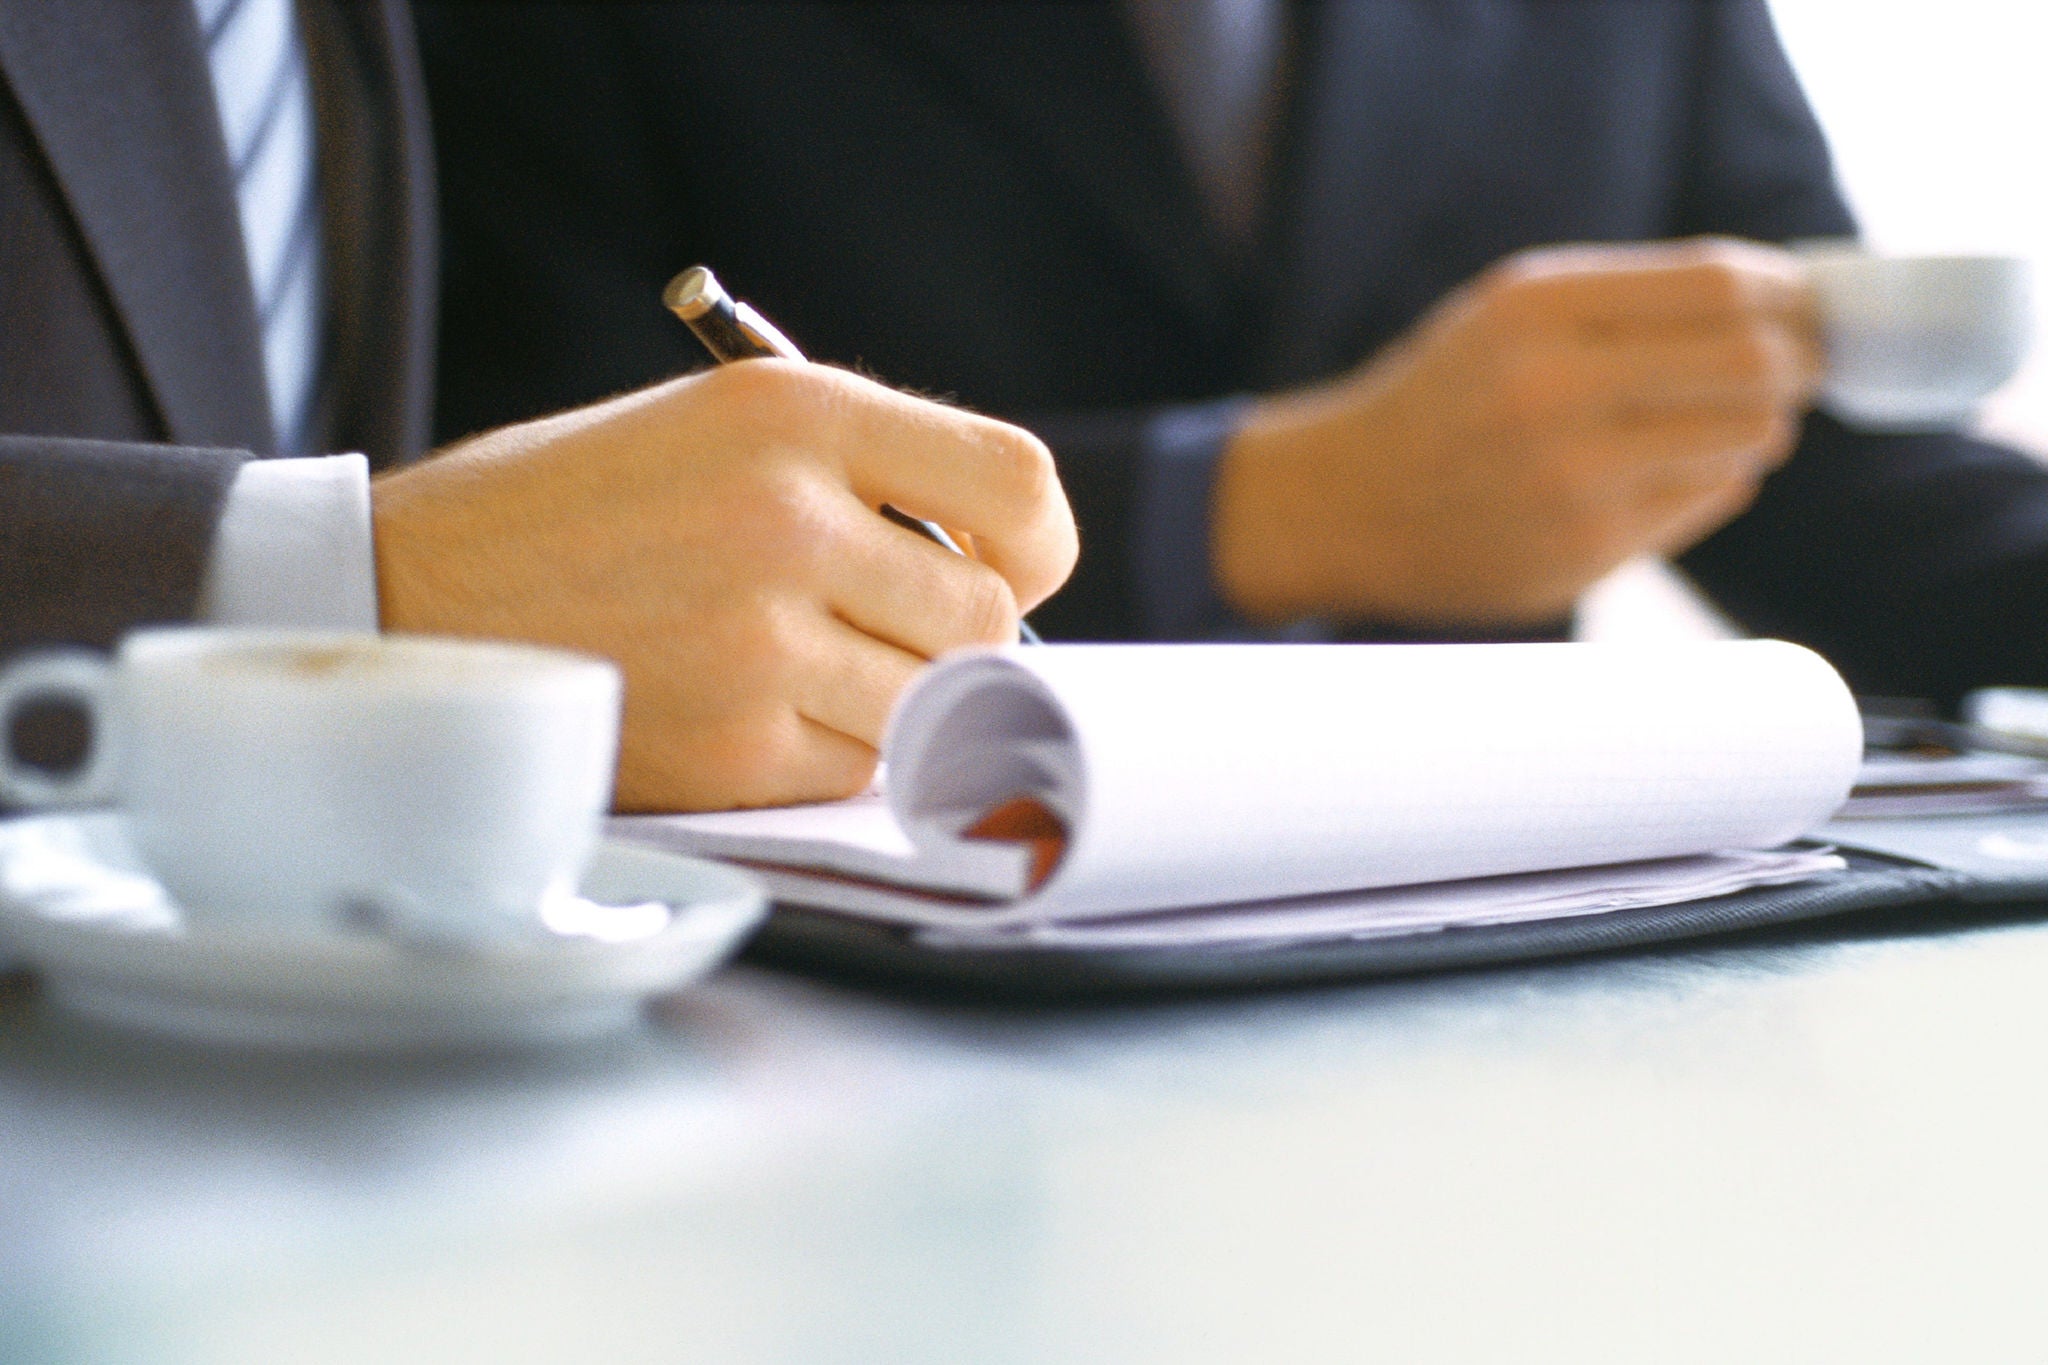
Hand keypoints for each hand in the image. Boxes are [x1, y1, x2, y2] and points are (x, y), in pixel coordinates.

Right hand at [370, 361, 1075, 810]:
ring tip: (794, 669)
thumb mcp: (711, 424)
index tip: (1004, 569)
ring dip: (890, 703)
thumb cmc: (569, 509)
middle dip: (951, 638)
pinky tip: (744, 712)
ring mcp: (762, 639)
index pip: (1022, 484)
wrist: (402, 593)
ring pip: (933, 703)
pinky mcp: (733, 746)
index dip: (1037, 545)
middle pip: (989, 617)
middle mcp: (791, 517)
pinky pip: (857, 769)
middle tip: (877, 633)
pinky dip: (825, 757)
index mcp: (794, 411)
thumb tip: (999, 568)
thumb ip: (860, 475)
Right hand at [1212, 237, 1821, 625]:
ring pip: (1744, 438)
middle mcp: (1553, 387)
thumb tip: (1789, 306)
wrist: (1345, 504)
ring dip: (1757, 426)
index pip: (1719, 284)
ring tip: (1723, 422)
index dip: (1786, 294)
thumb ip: (1631, 301)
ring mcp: (1571, 476)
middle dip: (1797, 362)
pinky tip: (1662, 472)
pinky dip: (1711, 479)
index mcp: (1533, 306)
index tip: (1803, 304)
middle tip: (1800, 366)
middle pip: (1752, 362)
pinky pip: (1705, 499)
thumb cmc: (1448, 397)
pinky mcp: (1584, 549)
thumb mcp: (1511, 314)